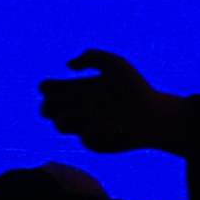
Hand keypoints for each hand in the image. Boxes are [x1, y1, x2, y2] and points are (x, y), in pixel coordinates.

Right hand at [38, 51, 190, 153]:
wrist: (153, 114)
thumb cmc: (136, 89)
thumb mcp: (116, 64)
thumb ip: (93, 57)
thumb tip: (69, 65)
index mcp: (77, 90)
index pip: (47, 90)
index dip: (47, 87)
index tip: (59, 85)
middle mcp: (76, 108)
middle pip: (45, 110)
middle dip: (52, 104)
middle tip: (70, 99)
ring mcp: (83, 126)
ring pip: (60, 125)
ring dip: (70, 116)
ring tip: (88, 110)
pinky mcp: (93, 142)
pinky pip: (83, 136)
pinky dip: (91, 128)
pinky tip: (106, 123)